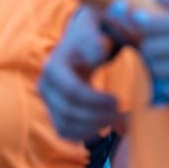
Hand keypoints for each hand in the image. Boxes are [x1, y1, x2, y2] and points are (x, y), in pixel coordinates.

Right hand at [41, 7, 121, 140]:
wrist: (79, 41)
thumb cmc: (91, 37)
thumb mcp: (93, 33)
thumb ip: (96, 42)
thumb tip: (97, 57)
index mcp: (54, 67)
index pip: (72, 92)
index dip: (96, 101)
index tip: (118, 101)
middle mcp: (45, 86)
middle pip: (69, 112)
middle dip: (98, 117)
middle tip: (123, 115)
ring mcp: (48, 101)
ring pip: (65, 126)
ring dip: (93, 128)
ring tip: (117, 122)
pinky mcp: (54, 111)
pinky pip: (65, 132)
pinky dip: (85, 134)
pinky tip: (105, 127)